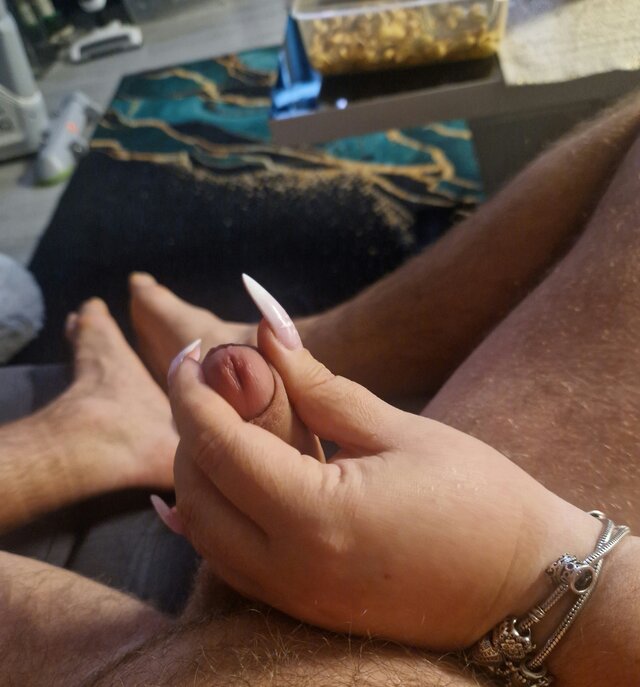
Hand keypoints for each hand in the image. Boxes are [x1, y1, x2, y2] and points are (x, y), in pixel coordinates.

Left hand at [169, 322, 599, 650]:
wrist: (527, 585)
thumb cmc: (481, 500)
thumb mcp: (399, 430)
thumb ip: (319, 385)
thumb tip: (267, 330)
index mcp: (319, 519)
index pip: (219, 445)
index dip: (194, 390)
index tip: (193, 351)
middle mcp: (292, 570)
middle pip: (197, 489)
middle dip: (192, 426)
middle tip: (215, 377)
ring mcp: (295, 598)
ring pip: (204, 530)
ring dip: (201, 468)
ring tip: (231, 416)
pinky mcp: (305, 606)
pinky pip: (230, 559)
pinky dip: (216, 511)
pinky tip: (228, 473)